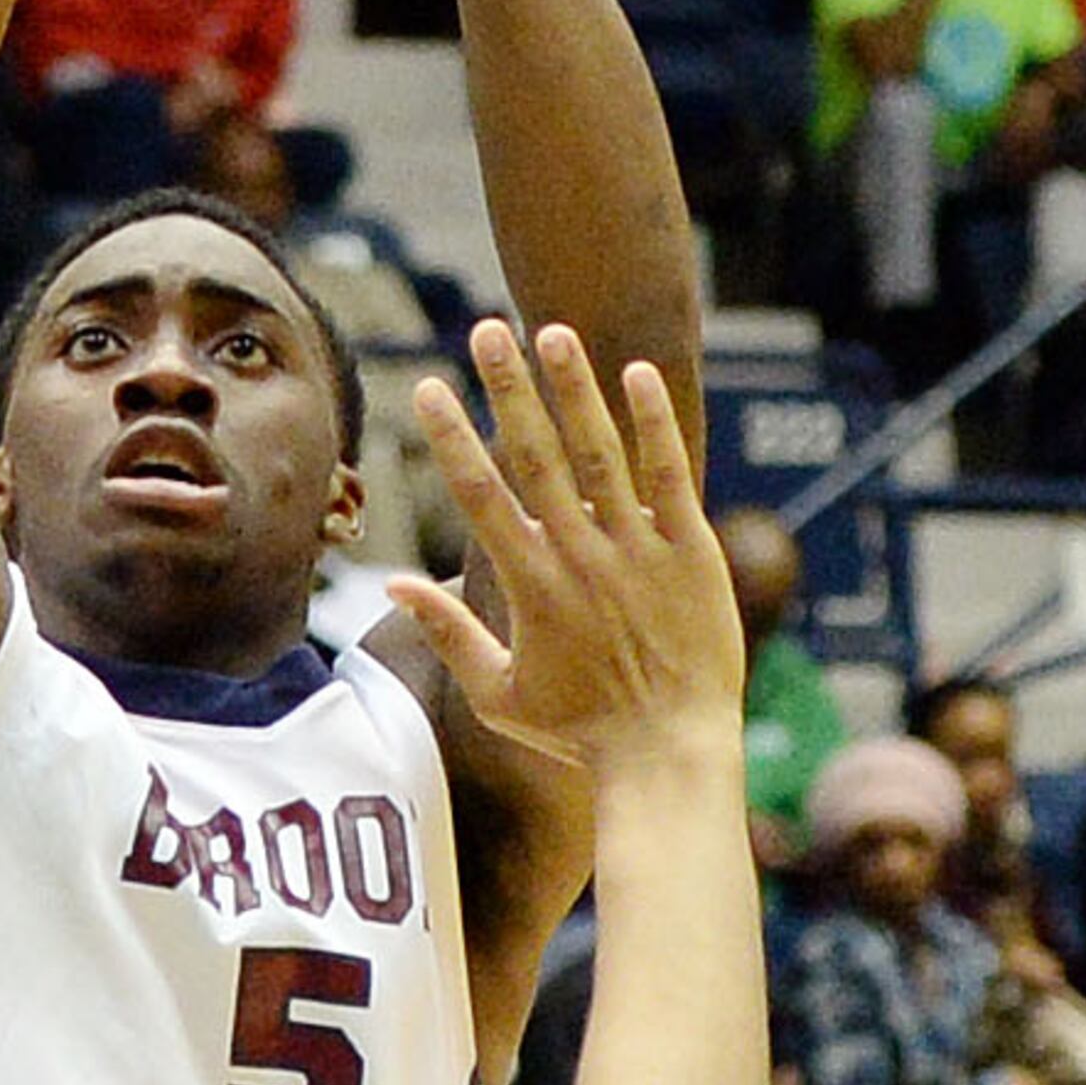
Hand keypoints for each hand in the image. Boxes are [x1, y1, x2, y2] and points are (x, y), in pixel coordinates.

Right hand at [392, 320, 740, 783]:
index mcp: (530, 585)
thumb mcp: (498, 694)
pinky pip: (670, 477)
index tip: (431, 387)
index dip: (452, 437)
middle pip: (535, 456)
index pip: (480, 494)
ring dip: (574, 390)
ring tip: (553, 333)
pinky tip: (637, 375)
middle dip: (508, 389)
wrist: (668, 755)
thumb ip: (448, 631)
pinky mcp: (692, 553)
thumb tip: (393, 585)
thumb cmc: (581, 734)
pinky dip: (654, 425)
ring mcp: (638, 552)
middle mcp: (580, 558)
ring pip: (600, 453)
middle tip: (487, 329)